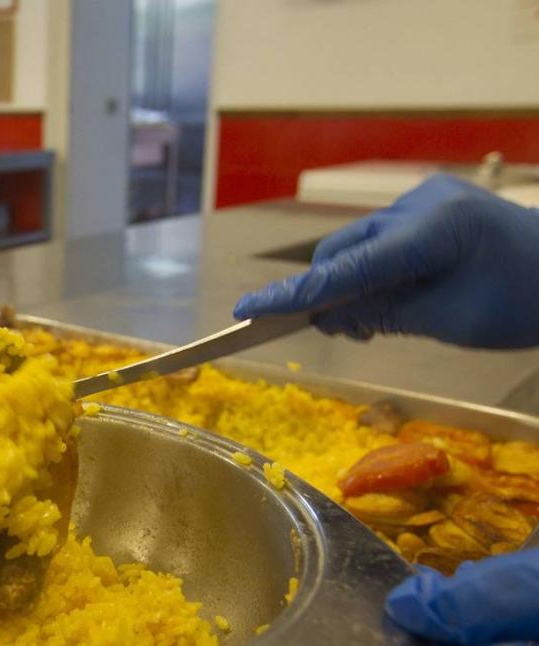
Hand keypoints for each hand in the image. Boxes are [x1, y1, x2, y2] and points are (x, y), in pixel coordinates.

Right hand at [234, 174, 538, 347]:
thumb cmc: (525, 302)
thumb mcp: (452, 322)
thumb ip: (384, 314)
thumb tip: (325, 316)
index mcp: (431, 232)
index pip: (345, 269)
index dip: (292, 295)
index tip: (247, 310)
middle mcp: (420, 205)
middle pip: (342, 251)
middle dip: (326, 292)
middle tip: (340, 334)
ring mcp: (426, 199)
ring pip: (359, 245)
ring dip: (351, 282)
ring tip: (369, 322)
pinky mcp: (433, 204)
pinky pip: (383, 238)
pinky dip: (375, 269)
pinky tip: (393, 295)